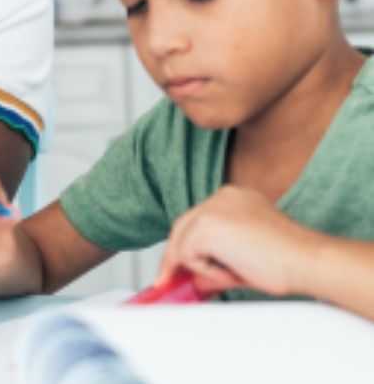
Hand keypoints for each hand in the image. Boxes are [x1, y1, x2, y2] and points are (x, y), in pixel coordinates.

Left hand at [156, 185, 318, 297]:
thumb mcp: (244, 260)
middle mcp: (220, 197)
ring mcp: (212, 208)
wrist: (308, 260)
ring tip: (230, 276)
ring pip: (182, 243)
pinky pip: (187, 256)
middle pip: (182, 227)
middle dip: (176, 258)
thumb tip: (197, 281)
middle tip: (170, 281)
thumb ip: (216, 266)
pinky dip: (205, 271)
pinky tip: (231, 273)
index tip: (179, 267)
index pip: (197, 221)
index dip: (186, 246)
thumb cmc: (289, 260)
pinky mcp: (207, 226)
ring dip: (199, 268)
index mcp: (232, 198)